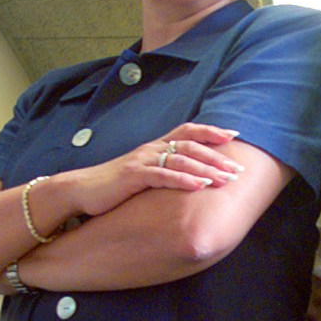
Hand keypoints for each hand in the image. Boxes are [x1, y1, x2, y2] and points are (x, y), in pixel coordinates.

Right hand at [57, 123, 244, 218]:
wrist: (81, 190)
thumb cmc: (114, 186)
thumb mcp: (142, 174)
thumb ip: (163, 171)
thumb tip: (187, 177)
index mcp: (155, 146)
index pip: (187, 131)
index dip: (210, 130)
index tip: (234, 134)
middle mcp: (151, 149)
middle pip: (190, 146)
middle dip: (217, 156)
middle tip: (239, 168)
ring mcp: (142, 161)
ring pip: (181, 160)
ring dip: (206, 169)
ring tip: (227, 179)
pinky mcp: (133, 176)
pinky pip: (163, 176)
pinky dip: (184, 180)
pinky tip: (200, 186)